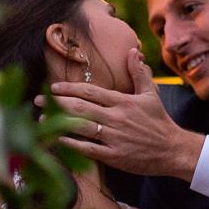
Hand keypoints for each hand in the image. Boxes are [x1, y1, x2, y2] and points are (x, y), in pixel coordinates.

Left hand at [40, 48, 204, 180]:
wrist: (172, 150)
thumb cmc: (159, 121)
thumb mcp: (151, 94)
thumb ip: (139, 73)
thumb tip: (133, 51)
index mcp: (123, 102)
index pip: (91, 91)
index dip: (70, 88)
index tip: (53, 86)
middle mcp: (116, 118)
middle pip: (80, 108)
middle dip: (55, 103)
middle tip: (36, 100)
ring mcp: (114, 138)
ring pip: (81, 127)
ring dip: (58, 123)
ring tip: (40, 120)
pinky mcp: (114, 156)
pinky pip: (88, 149)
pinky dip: (71, 144)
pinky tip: (57, 139)